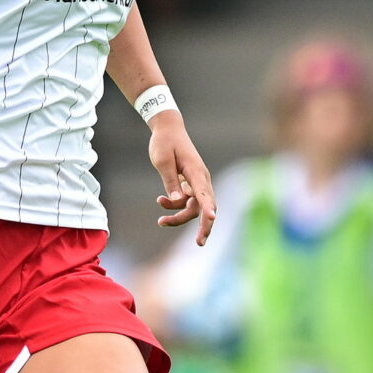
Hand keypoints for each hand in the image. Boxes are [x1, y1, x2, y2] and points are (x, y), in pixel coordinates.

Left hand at [149, 115, 216, 242]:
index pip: (204, 193)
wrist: (168, 129)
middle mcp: (200, 178)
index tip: (212, 218)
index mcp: (195, 171)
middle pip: (206, 206)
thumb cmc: (164, 143)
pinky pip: (186, 201)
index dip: (208, 207)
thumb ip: (170, 181)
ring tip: (160, 221)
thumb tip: (177, 200)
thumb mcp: (162, 161)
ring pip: (194, 207)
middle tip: (199, 243)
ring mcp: (197, 182)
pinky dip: (175, 205)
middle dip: (204, 226)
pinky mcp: (191, 184)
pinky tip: (161, 202)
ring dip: (179, 216)